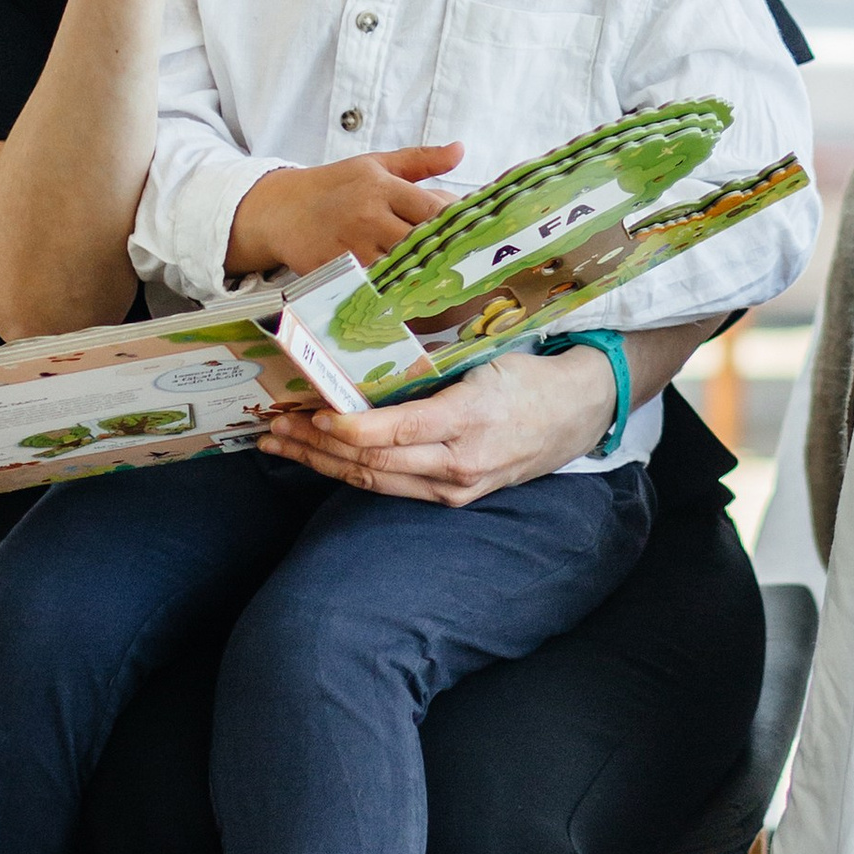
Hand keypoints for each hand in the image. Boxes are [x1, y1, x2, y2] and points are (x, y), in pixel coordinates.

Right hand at [227, 143, 463, 278]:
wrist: (280, 210)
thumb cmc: (335, 186)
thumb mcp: (375, 164)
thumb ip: (421, 160)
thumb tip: (461, 150)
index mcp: (381, 187)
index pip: (431, 211)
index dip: (456, 228)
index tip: (475, 239)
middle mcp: (367, 216)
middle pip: (419, 244)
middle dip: (444, 258)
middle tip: (470, 271)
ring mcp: (350, 247)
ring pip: (399, 271)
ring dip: (422, 281)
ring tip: (447, 289)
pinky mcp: (335, 271)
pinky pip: (374, 289)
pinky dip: (394, 295)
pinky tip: (411, 300)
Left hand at [260, 342, 620, 505]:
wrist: (579, 411)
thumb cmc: (529, 374)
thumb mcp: (484, 360)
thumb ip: (431, 368)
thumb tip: (366, 356)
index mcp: (469, 418)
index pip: (396, 433)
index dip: (347, 429)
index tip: (311, 413)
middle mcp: (460, 462)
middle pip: (374, 463)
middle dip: (315, 447)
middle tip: (274, 427)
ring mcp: (457, 486)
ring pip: (376, 482)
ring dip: (322, 465)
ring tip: (281, 446)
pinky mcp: (456, 497)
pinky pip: (394, 488)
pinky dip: (353, 474)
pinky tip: (322, 461)